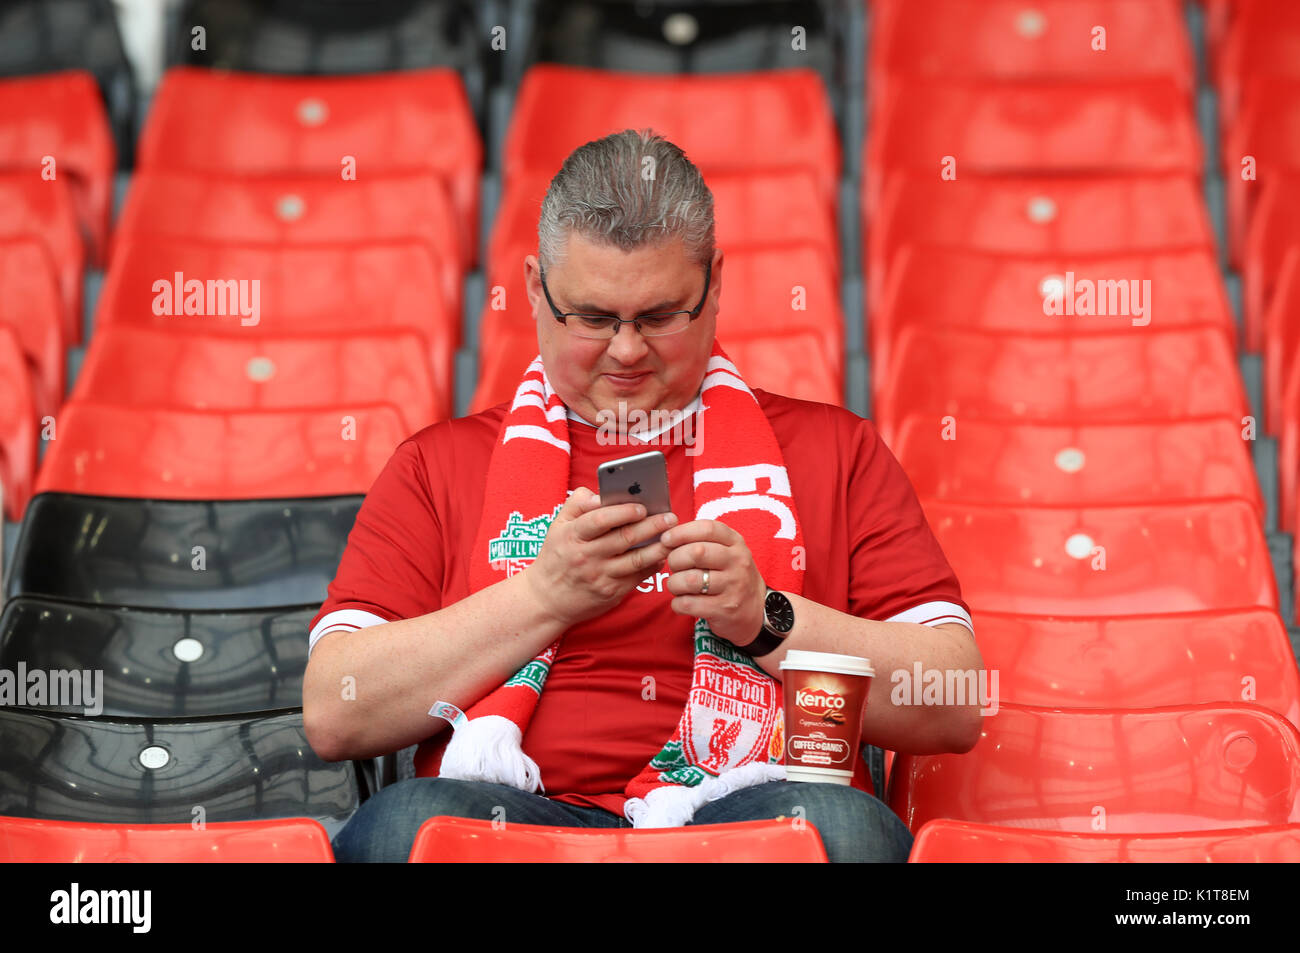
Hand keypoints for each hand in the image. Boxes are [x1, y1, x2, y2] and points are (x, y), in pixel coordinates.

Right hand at [523, 486, 677, 627]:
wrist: (546, 599)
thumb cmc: (556, 555)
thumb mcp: (557, 525)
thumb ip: (578, 503)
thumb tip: (603, 494)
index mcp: (572, 535)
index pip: (600, 520)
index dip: (623, 512)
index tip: (642, 506)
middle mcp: (586, 556)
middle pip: (624, 538)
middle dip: (651, 526)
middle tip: (671, 517)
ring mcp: (599, 576)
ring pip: (636, 560)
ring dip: (658, 547)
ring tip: (673, 537)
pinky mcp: (610, 593)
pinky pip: (637, 577)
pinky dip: (653, 566)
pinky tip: (662, 556)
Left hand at [660, 519, 765, 645]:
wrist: (756, 610)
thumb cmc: (730, 576)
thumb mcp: (726, 552)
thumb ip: (701, 541)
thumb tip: (667, 538)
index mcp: (735, 543)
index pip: (707, 528)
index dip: (681, 532)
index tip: (666, 539)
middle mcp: (737, 562)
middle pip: (696, 552)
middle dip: (675, 559)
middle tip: (673, 566)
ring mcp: (733, 586)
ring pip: (689, 580)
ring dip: (674, 583)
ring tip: (677, 586)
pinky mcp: (725, 609)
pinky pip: (688, 603)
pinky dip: (677, 603)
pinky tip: (682, 601)